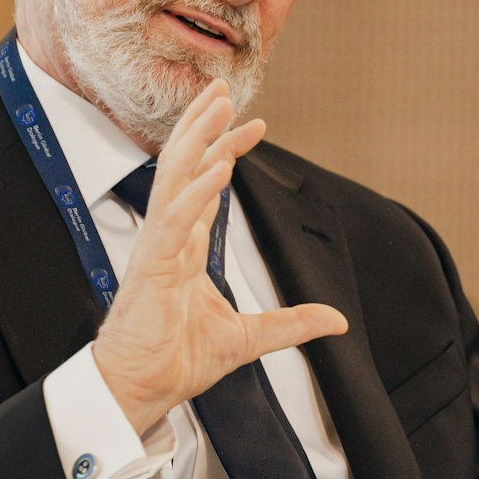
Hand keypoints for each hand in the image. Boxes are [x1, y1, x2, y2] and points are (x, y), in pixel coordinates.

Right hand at [92, 79, 348, 435]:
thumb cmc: (174, 361)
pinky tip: (218, 165)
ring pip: (174, 180)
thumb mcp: (249, 340)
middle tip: (224, 88)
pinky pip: (174, 221)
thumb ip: (292, 325)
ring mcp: (158, 250)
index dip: (226, 151)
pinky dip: (196, 191)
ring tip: (218, 104)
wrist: (140, 391)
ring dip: (197, 138)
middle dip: (203, 125)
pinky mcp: (152, 268)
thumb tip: (337, 321)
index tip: (253, 125)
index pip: (205, 186)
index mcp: (184, 249)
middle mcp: (169, 239)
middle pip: (184, 167)